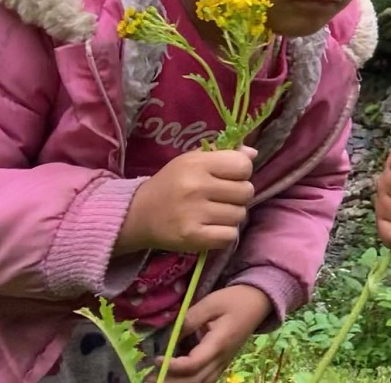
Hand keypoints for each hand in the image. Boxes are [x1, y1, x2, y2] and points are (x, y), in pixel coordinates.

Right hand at [117, 146, 256, 254]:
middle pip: (246, 192)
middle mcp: (196, 187)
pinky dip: (225, 234)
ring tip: (213, 213)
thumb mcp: (192, 160)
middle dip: (238, 195)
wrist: (138, 215)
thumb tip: (253, 153)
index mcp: (197, 163)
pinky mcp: (193, 237)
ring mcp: (194, 214)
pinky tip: (211, 228)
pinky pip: (230, 236)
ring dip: (231, 216)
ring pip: (240, 215)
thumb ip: (222, 154)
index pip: (243, 165)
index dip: (241, 172)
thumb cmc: (171, 184)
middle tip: (221, 198)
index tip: (229, 177)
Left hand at [158, 284, 271, 382]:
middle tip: (148, 378)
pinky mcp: (221, 362)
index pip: (193, 364)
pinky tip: (175, 377)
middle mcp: (221, 359)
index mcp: (218, 343)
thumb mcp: (211, 303)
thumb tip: (167, 336)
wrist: (259, 302)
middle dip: (170, 381)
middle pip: (194, 381)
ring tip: (157, 379)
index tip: (156, 358)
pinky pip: (204, 379)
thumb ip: (189, 319)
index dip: (172, 366)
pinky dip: (189, 381)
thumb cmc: (235, 299)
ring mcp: (222, 363)